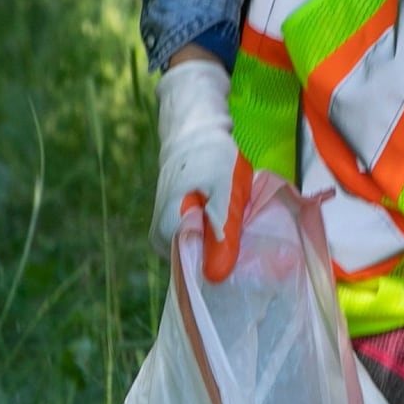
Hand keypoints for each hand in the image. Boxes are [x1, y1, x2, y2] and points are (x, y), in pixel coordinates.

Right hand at [152, 54, 237, 256]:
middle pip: (197, 261)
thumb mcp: (225, 193)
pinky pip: (195, 239)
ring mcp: (163, 231)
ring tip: (236, 219)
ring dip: (219, 241)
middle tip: (244, 230)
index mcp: (168, 232)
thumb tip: (217, 276)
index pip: (197, 270)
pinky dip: (213, 233)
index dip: (224, 264)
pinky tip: (226, 218)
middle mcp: (159, 238)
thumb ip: (223, 234)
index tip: (244, 250)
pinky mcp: (171, 223)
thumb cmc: (211, 156)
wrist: (193, 127)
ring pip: (197, 250)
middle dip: (222, 252)